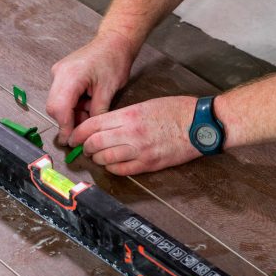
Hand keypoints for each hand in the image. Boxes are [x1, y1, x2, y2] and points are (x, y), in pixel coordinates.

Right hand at [46, 30, 135, 144]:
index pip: (59, 108)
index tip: (72, 142)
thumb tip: (89, 133)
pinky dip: (73, 105)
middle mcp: (59, 73)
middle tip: (85, 129)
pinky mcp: (62, 74)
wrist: (114, 41)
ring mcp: (59, 73)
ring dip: (72, 113)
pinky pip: (62, 96)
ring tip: (91, 112)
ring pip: (58, 103)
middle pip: (55, 107)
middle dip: (68, 121)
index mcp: (70, 75)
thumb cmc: (114, 61)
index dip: (65, 127)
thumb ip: (96, 113)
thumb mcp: (108, 91)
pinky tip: (87, 105)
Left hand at [70, 95, 200, 174]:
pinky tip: (112, 164)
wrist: (201, 125)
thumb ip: (124, 115)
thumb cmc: (178, 111)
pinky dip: (112, 168)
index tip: (74, 136)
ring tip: (97, 156)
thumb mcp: (146, 104)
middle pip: (95, 143)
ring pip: (105, 159)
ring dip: (97, 159)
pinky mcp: (149, 164)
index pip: (93, 125)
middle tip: (83, 147)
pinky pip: (122, 170)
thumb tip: (105, 125)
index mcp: (130, 114)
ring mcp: (140, 151)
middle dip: (85, 147)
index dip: (79, 132)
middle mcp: (131, 133)